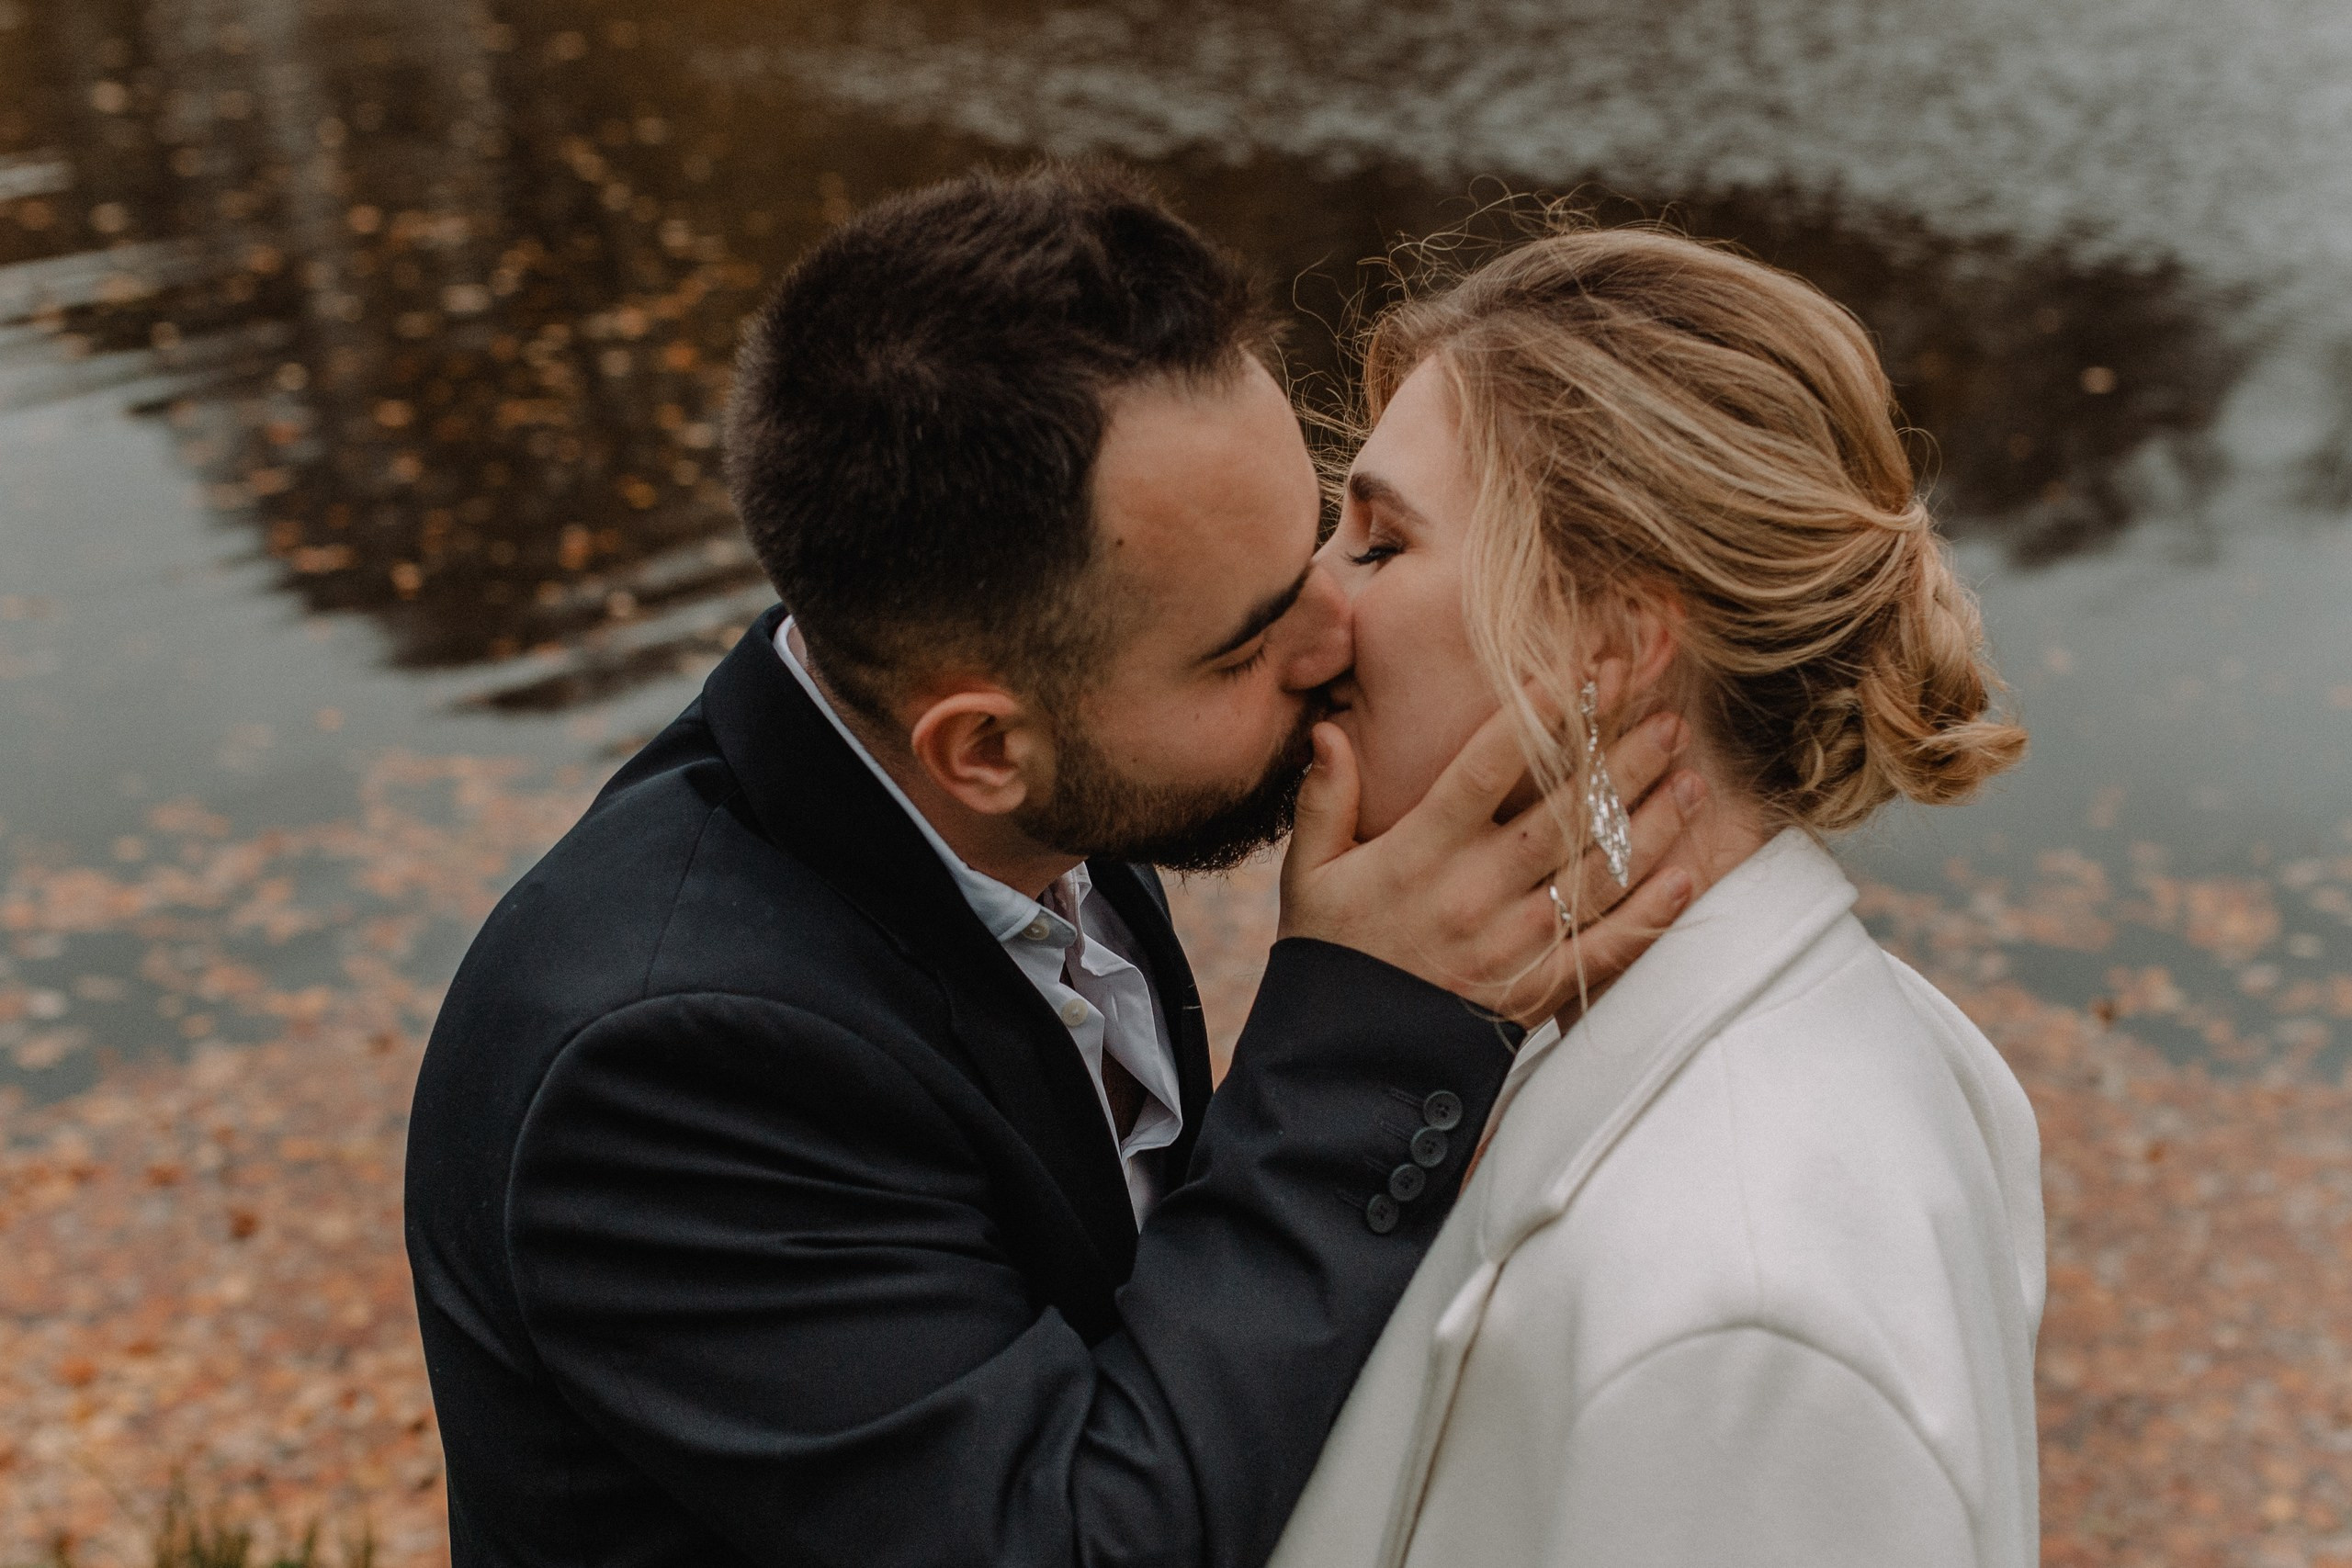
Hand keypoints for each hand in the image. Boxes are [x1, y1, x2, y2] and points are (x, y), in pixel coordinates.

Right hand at [1279, 705, 1702, 1028]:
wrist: (1342, 1062)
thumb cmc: (1329, 955)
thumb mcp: (1310, 874)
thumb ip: (1324, 799)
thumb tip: (1329, 731)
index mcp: (1419, 851)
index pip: (1487, 766)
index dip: (1541, 715)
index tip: (1585, 674)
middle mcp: (1473, 891)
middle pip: (1563, 812)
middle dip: (1623, 760)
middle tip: (1669, 717)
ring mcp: (1510, 944)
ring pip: (1598, 872)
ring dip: (1652, 824)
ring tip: (1693, 779)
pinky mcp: (1534, 993)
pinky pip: (1605, 950)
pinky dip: (1650, 915)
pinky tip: (1685, 876)